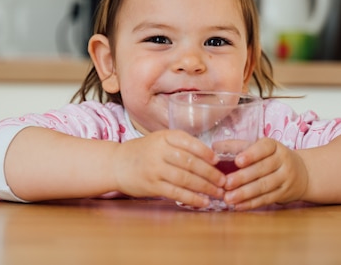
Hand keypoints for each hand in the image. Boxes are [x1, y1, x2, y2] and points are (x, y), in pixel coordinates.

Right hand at [112, 130, 226, 207]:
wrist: (116, 164)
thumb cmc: (143, 152)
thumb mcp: (159, 140)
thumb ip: (180, 146)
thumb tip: (210, 158)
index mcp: (163, 137)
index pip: (189, 142)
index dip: (205, 152)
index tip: (218, 161)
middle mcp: (159, 151)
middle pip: (190, 162)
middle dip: (210, 173)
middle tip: (224, 181)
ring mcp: (155, 169)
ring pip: (185, 179)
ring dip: (205, 187)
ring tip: (218, 193)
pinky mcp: (152, 185)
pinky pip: (176, 193)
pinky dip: (192, 198)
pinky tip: (203, 202)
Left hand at [223, 138, 308, 210]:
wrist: (302, 173)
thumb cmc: (270, 158)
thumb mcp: (258, 148)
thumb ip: (237, 147)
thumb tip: (214, 146)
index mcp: (274, 146)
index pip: (264, 148)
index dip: (251, 155)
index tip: (237, 161)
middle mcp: (283, 161)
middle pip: (262, 169)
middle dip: (243, 177)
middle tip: (225, 183)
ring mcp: (285, 178)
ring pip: (264, 186)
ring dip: (245, 193)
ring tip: (228, 198)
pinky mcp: (284, 194)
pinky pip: (267, 199)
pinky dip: (251, 203)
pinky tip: (238, 206)